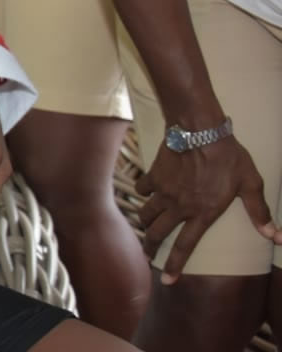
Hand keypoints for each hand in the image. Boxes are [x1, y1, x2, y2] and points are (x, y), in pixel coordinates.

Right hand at [137, 135, 280, 283]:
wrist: (200, 131)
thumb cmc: (229, 157)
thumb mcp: (250, 183)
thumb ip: (258, 211)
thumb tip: (275, 236)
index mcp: (203, 213)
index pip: (185, 246)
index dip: (174, 266)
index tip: (166, 280)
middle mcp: (179, 207)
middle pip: (157, 234)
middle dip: (150, 247)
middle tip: (148, 254)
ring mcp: (164, 192)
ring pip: (146, 214)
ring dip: (145, 223)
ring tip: (146, 226)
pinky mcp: (154, 176)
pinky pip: (142, 189)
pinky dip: (143, 193)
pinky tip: (146, 191)